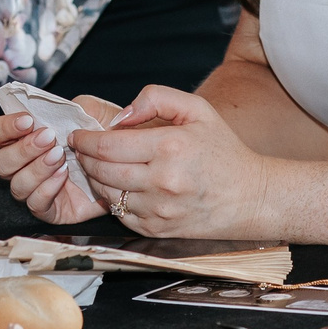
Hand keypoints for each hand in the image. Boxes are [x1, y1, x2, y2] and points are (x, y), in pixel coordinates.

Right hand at [0, 94, 122, 225]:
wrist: (130, 165)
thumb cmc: (108, 137)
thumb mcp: (94, 112)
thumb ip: (73, 105)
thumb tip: (53, 109)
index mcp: (26, 138)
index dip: (4, 127)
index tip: (28, 121)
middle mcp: (25, 165)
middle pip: (0, 162)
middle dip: (22, 149)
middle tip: (48, 138)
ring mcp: (36, 188)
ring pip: (16, 185)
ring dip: (36, 169)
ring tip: (60, 157)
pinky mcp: (50, 209)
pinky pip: (36, 204)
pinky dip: (47, 189)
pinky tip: (63, 176)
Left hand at [70, 86, 275, 238]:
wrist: (249, 197)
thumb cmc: (222, 151)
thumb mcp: (197, 109)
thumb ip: (156, 98)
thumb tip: (120, 115)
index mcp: (170, 147)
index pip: (108, 145)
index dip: (85, 140)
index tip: (78, 136)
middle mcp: (162, 181)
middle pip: (101, 170)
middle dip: (84, 158)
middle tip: (81, 149)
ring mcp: (158, 210)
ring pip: (108, 193)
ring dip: (95, 178)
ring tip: (97, 165)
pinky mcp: (156, 230)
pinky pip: (120, 214)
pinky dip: (112, 199)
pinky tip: (118, 185)